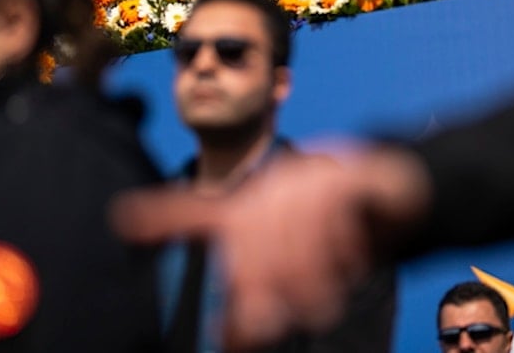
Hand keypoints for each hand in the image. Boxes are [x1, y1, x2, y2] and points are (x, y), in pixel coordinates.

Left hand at [110, 146, 431, 349]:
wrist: (387, 188)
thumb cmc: (330, 233)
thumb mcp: (293, 271)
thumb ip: (257, 306)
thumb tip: (231, 340)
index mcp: (248, 212)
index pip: (197, 213)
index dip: (161, 216)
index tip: (125, 218)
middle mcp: (269, 190)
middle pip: (249, 238)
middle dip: (259, 284)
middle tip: (272, 321)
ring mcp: (305, 179)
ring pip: (291, 234)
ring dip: (308, 281)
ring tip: (319, 307)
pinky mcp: (344, 177)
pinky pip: (334, 220)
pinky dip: (341, 254)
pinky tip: (348, 264)